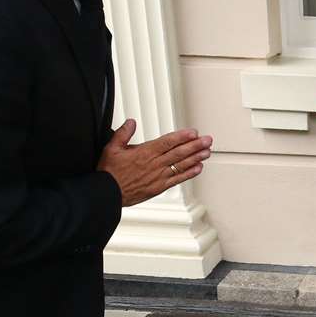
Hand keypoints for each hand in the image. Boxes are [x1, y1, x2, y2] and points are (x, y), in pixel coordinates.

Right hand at [97, 118, 212, 205]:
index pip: (167, 142)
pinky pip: (177, 179)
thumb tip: (131, 122)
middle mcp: (154, 164)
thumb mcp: (111, 148)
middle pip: (179, 153)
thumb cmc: (109, 173)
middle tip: (207, 140)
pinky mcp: (159, 187)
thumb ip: (123, 133)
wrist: (107, 194)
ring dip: (196, 158)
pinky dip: (189, 174)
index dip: (182, 137)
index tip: (194, 132)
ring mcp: (158, 176)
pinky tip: (198, 168)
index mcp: (144, 152)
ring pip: (181, 165)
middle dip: (195, 145)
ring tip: (207, 152)